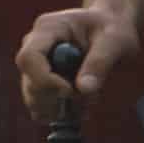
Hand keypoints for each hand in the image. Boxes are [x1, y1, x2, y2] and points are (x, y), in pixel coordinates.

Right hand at [18, 4, 141, 116]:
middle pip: (29, 83)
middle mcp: (36, 46)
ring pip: (34, 99)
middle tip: (88, 97)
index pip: (28, 59)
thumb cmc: (113, 29)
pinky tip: (83, 107)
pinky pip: (44, 106)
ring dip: (62, 109)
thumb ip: (100, 62)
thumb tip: (84, 89)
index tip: (72, 91)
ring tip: (89, 101)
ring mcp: (38, 65)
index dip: (46, 81)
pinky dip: (63, 113)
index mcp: (48, 29)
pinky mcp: (45, 81)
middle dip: (57, 99)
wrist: (112, 29)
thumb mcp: (115, 41)